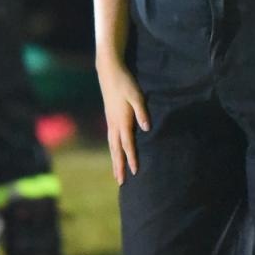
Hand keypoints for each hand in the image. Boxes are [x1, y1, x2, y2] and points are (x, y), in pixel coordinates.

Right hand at [97, 56, 148, 185]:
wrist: (108, 72)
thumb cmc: (125, 82)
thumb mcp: (137, 95)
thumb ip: (142, 112)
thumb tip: (146, 128)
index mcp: (122, 120)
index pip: (127, 144)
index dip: (131, 158)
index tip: (134, 172)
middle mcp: (114, 124)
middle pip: (116, 149)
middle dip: (119, 166)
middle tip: (121, 182)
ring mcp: (110, 121)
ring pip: (111, 145)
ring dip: (114, 160)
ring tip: (116, 173)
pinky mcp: (109, 118)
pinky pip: (110, 139)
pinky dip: (112, 149)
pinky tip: (114, 152)